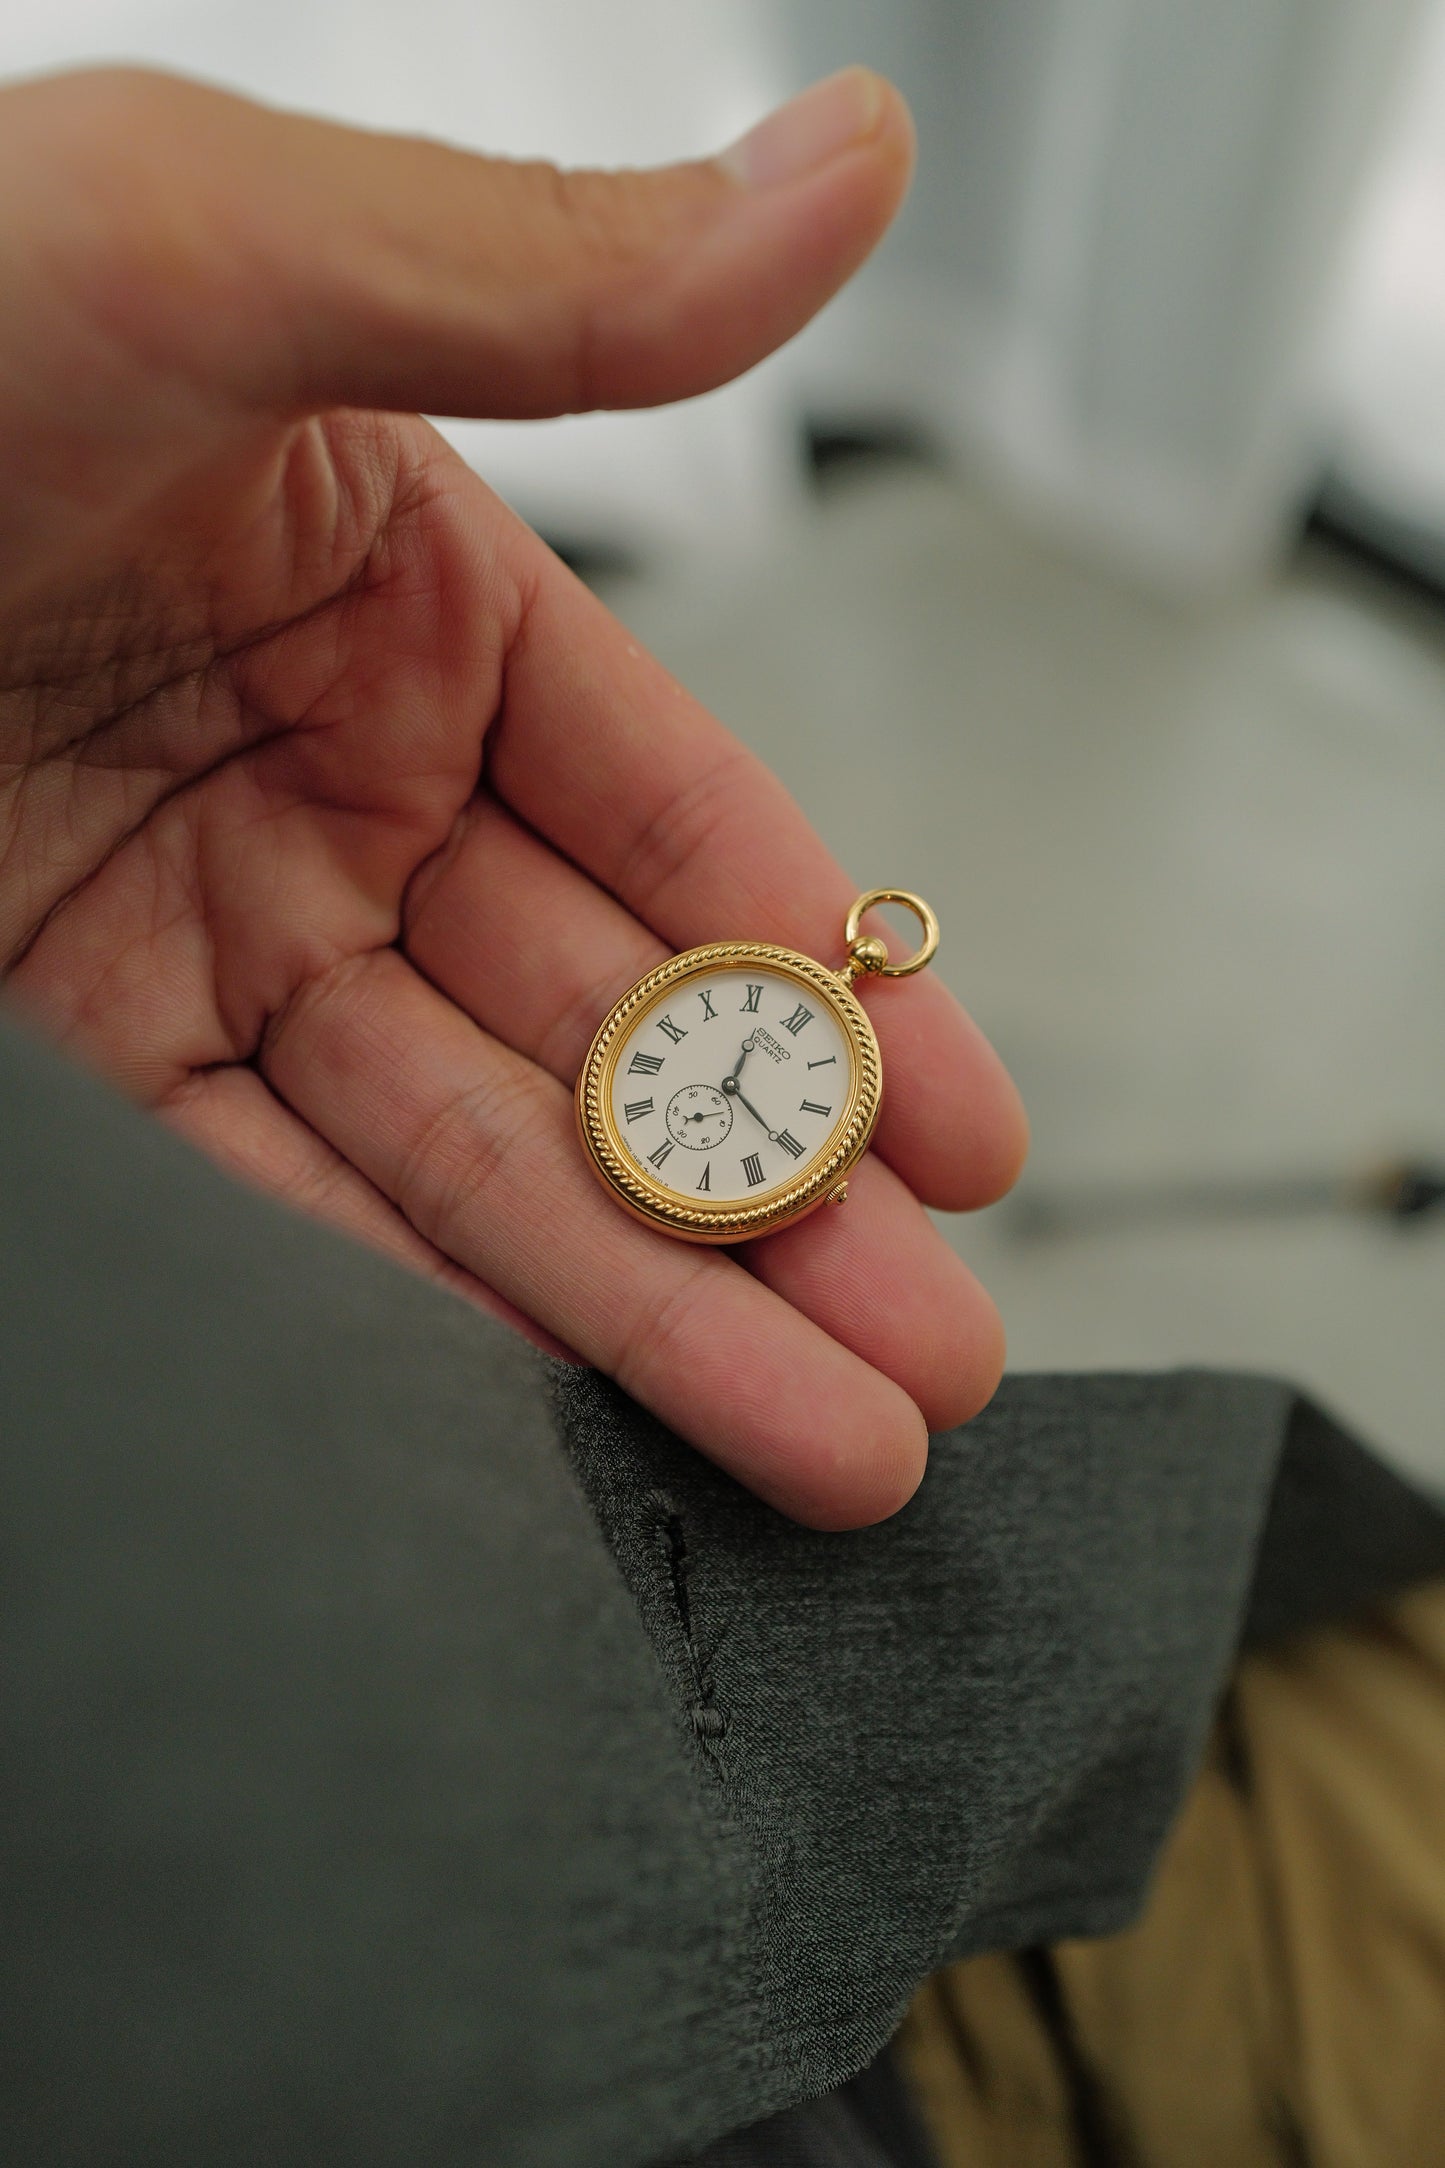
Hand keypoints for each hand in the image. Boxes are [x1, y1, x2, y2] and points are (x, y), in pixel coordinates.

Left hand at [0, 66, 1026, 1528]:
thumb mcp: (210, 254)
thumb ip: (546, 282)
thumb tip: (850, 173)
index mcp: (391, 593)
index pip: (672, 821)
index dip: (832, 986)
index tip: (968, 1134)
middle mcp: (314, 786)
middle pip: (601, 1034)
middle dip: (785, 1204)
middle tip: (932, 1354)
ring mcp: (194, 946)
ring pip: (474, 1166)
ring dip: (661, 1313)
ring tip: (833, 1439)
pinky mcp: (70, 1084)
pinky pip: (289, 1223)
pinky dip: (438, 1327)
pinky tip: (589, 1422)